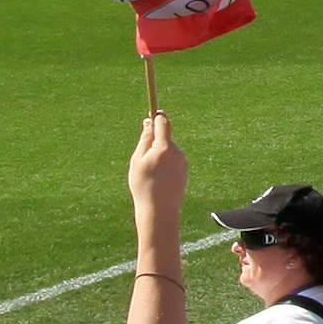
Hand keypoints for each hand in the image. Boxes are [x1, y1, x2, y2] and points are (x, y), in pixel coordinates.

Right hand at [125, 111, 186, 229]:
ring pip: (168, 151)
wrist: (159, 210)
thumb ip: (145, 139)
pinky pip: (172, 161)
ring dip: (158, 155)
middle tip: (142, 158)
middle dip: (155, 142)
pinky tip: (158, 179)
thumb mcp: (138, 160)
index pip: (164, 123)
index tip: (153, 113)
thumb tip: (149, 121)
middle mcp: (177, 152)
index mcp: (165, 147)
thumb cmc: (143, 185)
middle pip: (165, 138)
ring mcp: (182, 161)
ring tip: (149, 174)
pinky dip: (164, 164)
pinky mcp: (184, 170)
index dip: (158, 116)